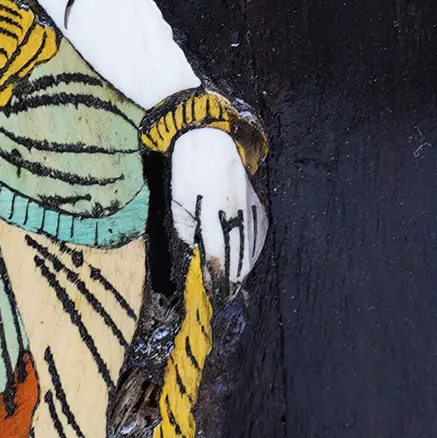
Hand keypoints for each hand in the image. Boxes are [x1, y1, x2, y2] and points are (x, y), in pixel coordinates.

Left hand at [169, 126, 266, 285]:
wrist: (212, 139)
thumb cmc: (187, 172)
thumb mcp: (177, 202)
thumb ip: (186, 231)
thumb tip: (194, 256)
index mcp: (212, 212)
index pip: (216, 255)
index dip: (215, 277)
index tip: (212, 294)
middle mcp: (235, 212)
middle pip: (237, 255)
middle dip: (230, 279)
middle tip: (224, 297)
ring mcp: (250, 207)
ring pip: (250, 246)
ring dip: (243, 269)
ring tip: (235, 286)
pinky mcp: (258, 202)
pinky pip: (259, 232)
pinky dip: (254, 250)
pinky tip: (249, 261)